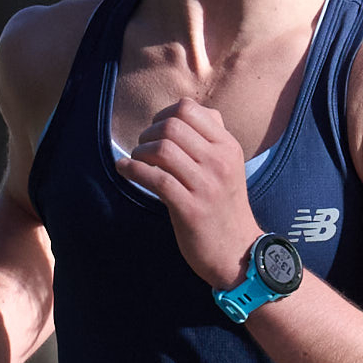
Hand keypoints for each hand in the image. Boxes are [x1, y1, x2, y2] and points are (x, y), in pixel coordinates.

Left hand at [117, 90, 267, 280]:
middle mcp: (219, 162)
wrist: (238, 252)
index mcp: (228, 146)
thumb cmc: (224, 207)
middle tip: (142, 149)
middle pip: (172, 126)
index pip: (188, 109)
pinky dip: (133, 170)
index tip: (155, 131)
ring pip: (162, 150)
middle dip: (148, 133)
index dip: (163, 115)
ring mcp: (206, 186)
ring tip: (136, 162)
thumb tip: (181, 112)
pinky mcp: (190, 209)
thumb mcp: (228, 166)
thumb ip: (210, 138)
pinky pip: (155, 179)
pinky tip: (124, 170)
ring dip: (139, 152)